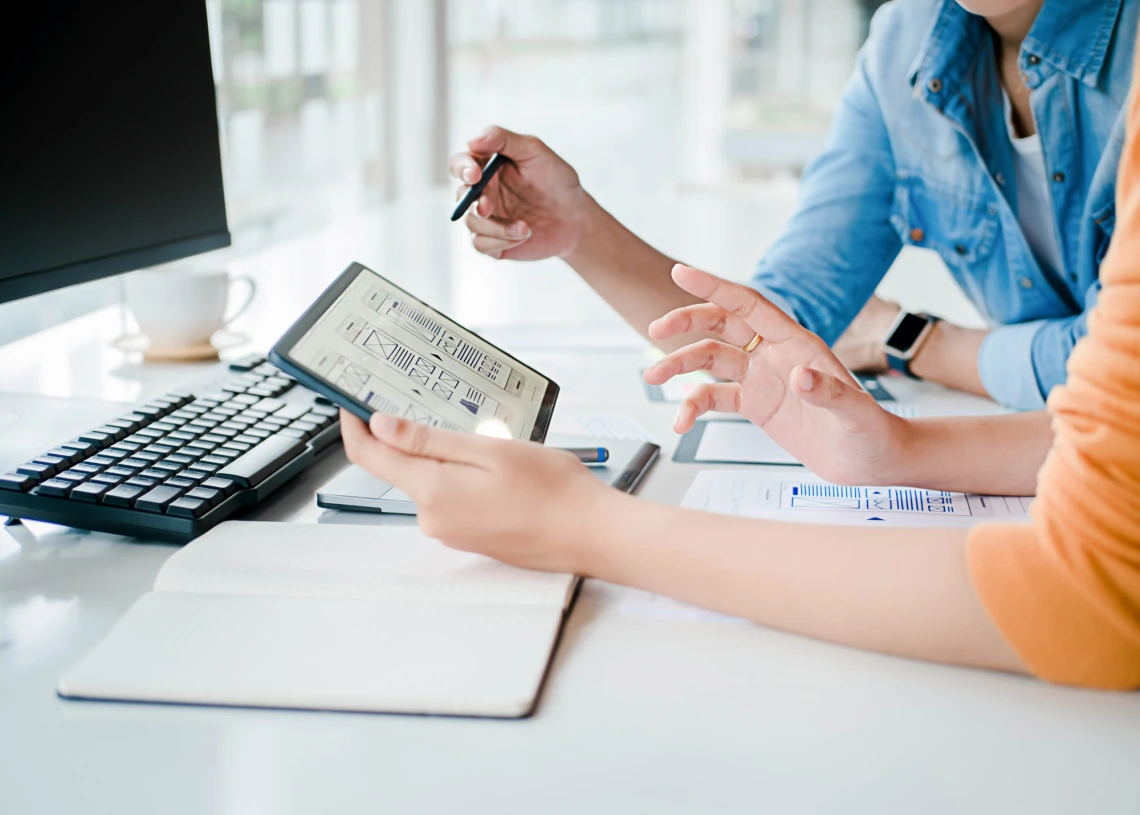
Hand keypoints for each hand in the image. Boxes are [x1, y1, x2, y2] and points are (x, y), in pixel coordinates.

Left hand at [340, 410, 615, 573]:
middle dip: (405, 436)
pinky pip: (450, 499)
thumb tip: (380, 427)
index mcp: (433, 492)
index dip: (354, 426)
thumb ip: (429, 440)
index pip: (370, 457)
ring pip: (428, 483)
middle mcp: (434, 518)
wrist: (590, 534)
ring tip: (478, 433)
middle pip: (400, 469)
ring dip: (440, 456)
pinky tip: (492, 466)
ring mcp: (451, 531)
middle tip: (425, 400)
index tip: (350, 401)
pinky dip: (458, 476)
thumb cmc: (552, 490)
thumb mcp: (488, 450)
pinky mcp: (469, 537)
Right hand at [450, 125, 592, 260]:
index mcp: (487, 168)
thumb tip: (472, 142)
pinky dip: (500, 240)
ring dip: (495, 226)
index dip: (462, 168)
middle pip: (460, 195)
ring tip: (525, 227)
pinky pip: (481, 244)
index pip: (460, 164)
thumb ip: (503, 140)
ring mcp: (486, 219)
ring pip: (470, 222)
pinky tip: (524, 234)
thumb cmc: (556, 181)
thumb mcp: (535, 151)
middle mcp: (482, 192)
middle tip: (488, 207)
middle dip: (472, 202)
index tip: (475, 174)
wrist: (576, 218)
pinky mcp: (493, 242)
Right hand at [643, 265, 912, 485]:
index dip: (714, 287)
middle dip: (687, 323)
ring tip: (652, 376)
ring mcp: (763, 379)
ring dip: (679, 365)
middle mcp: (775, 354)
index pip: (749, 305)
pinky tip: (681, 422)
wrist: (872, 461)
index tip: (681, 273)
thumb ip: (829, 393)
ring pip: (711, 360)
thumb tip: (799, 377)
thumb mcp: (855, 414)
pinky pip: (715, 398)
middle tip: (656, 329)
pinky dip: (693, 406)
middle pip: (722, 326)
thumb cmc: (871, 433)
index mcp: (797, 343)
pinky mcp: (756, 405)